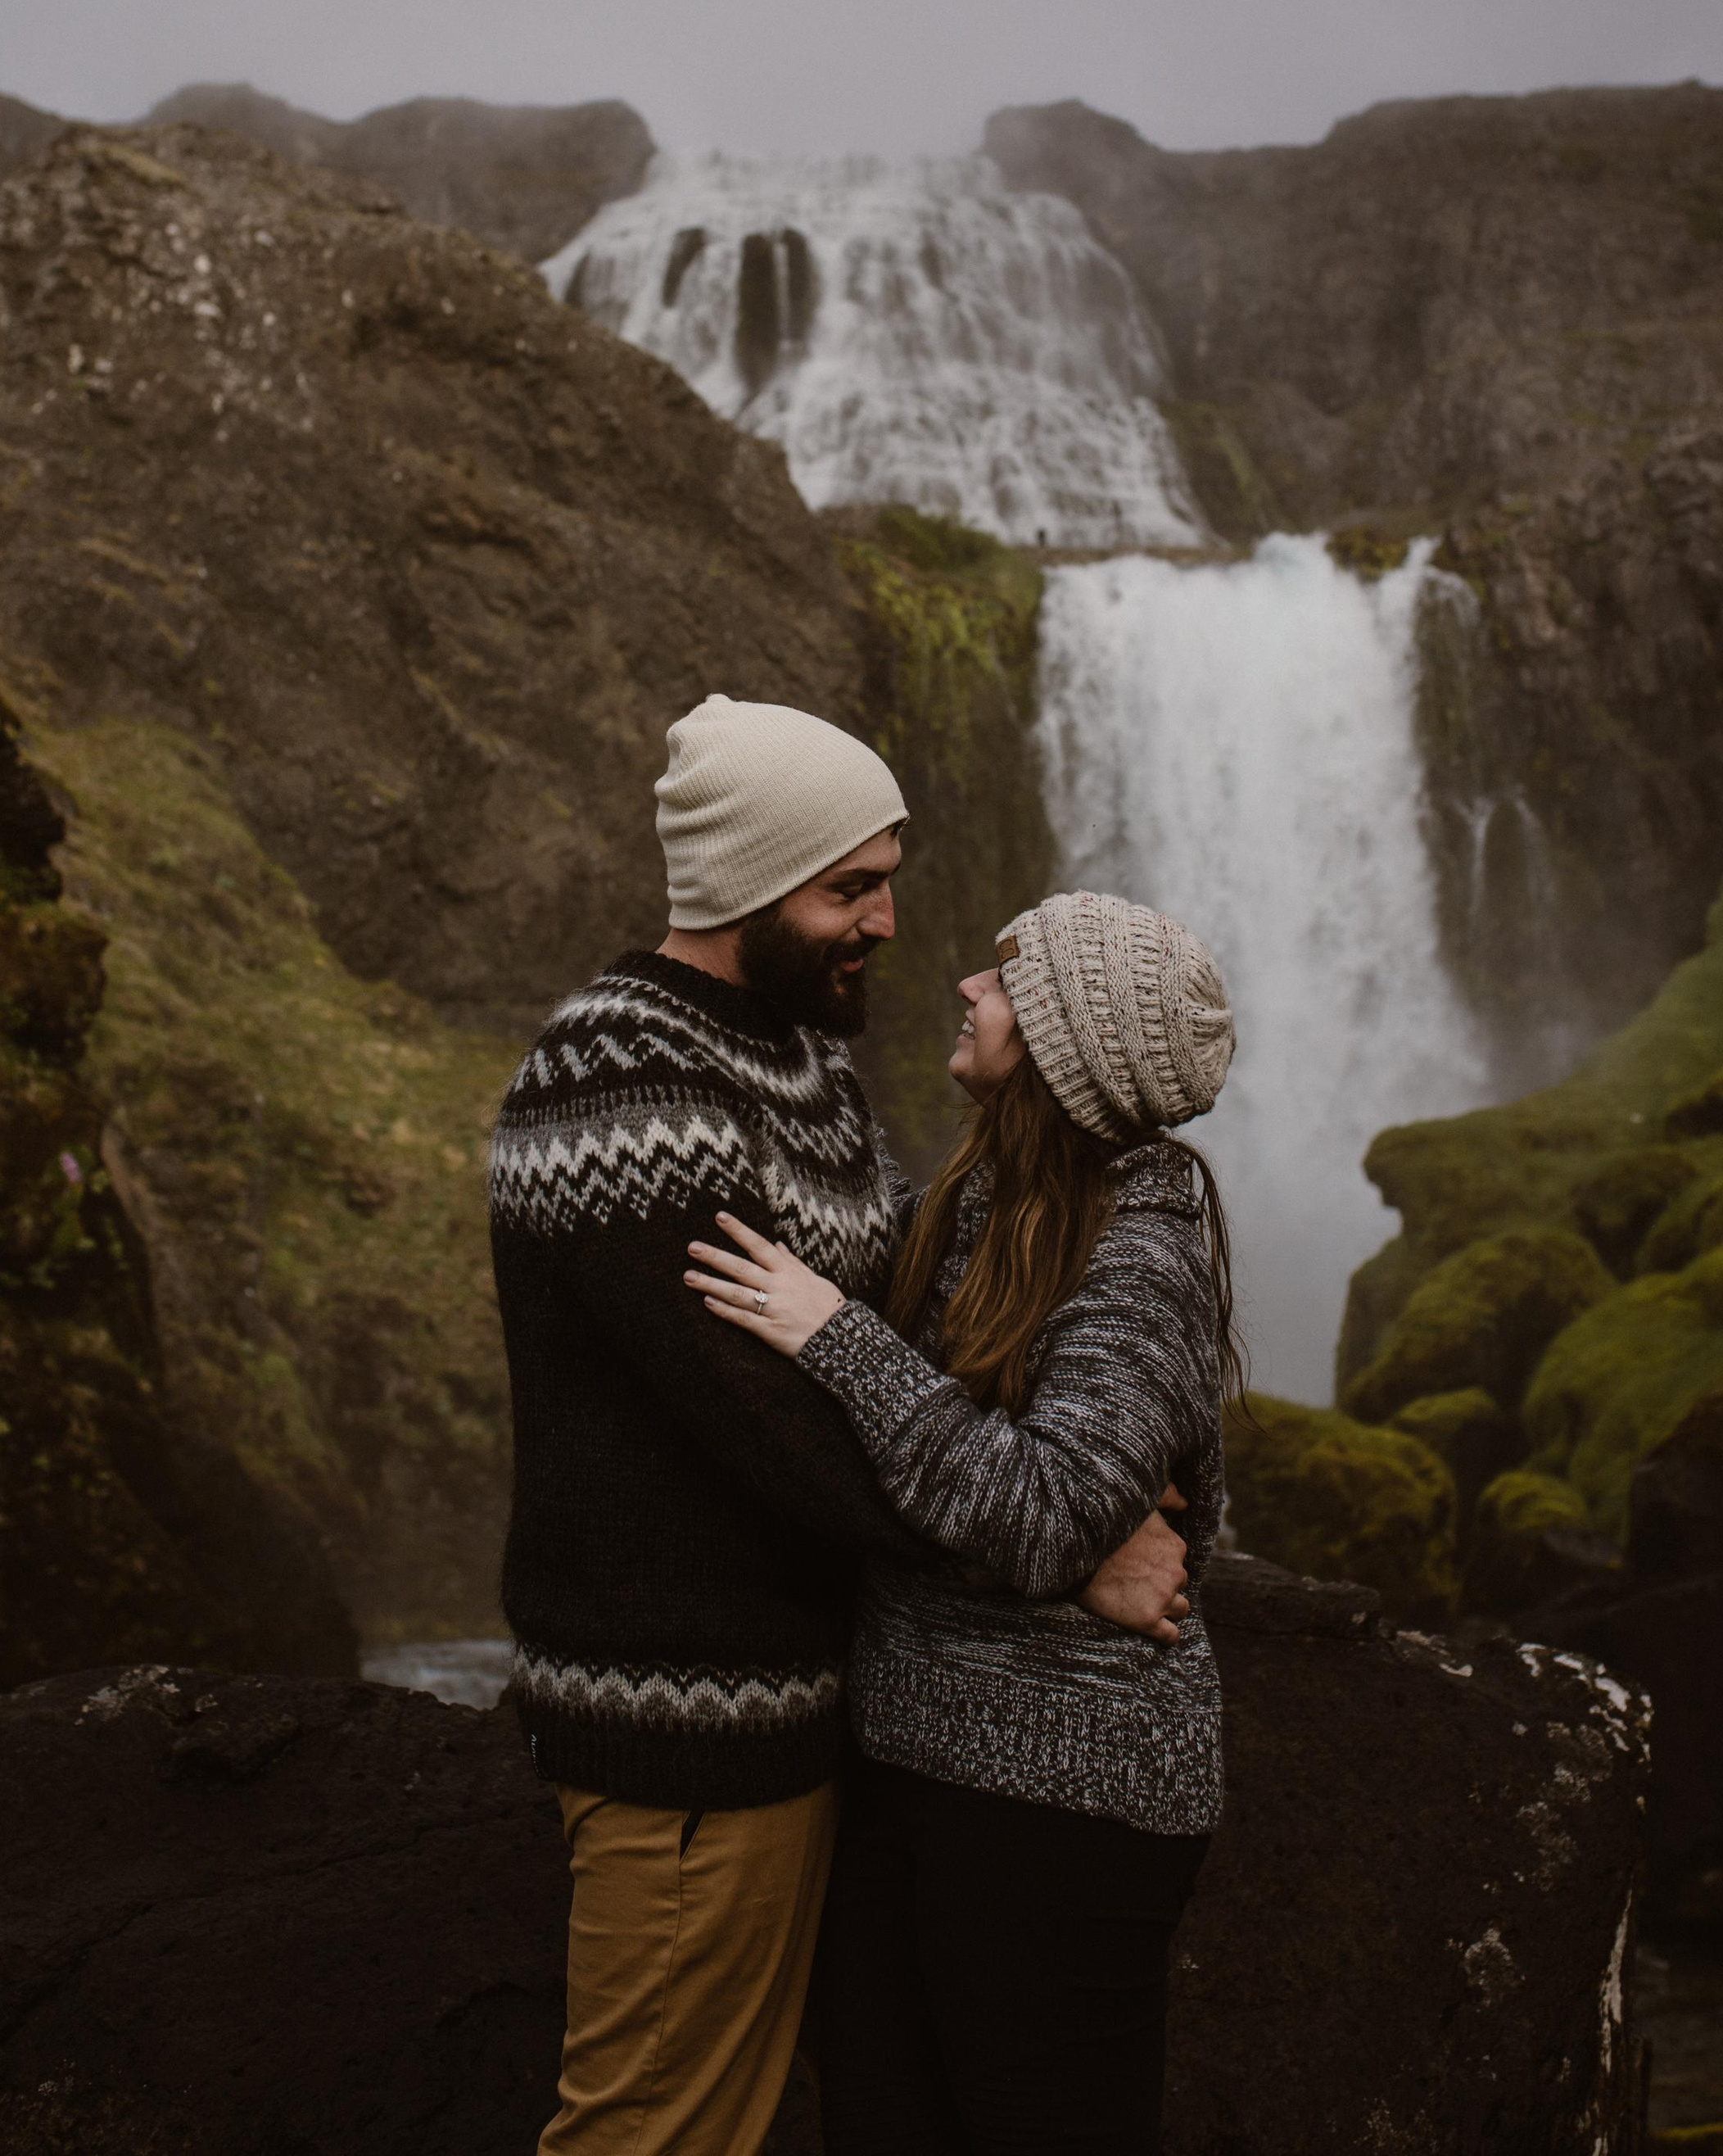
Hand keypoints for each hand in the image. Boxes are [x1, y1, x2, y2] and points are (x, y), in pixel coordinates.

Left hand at [686, 1213, 845, 1357]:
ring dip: (711, 1284)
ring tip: (689, 1277)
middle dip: (715, 1257)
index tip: (720, 1217)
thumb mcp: (813, 1278)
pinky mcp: (770, 1331)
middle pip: (741, 1268)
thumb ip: (792, 1262)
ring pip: (736, 1293)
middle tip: (692, 1247)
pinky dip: (725, 1311)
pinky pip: (743, 1319)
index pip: (758, 1246)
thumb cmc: (828, 1306)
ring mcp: (773, 1308)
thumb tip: (776, 1245)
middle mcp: (778, 1287)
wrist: (841, 1338)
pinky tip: (708, 1303)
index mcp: (788, 1272)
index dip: (739, 1231)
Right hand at [1078, 1486, 1188, 1642]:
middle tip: (1139, 1582)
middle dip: (1164, 1584)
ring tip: (1144, 1603)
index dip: (1161, 1564)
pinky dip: (1165, 1634)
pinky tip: (1153, 1628)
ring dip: (1166, 1607)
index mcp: (1175, 1546)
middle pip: (1179, 1584)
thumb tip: (1184, 1502)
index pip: (1178, 1560)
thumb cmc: (1105, 1524)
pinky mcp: (1148, 1621)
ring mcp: (1162, 1597)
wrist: (1077, 1551)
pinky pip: (1170, 1636)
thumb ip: (1166, 1496)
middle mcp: (1175, 1572)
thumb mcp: (1139, 1501)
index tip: (1143, 1564)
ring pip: (1180, 1609)